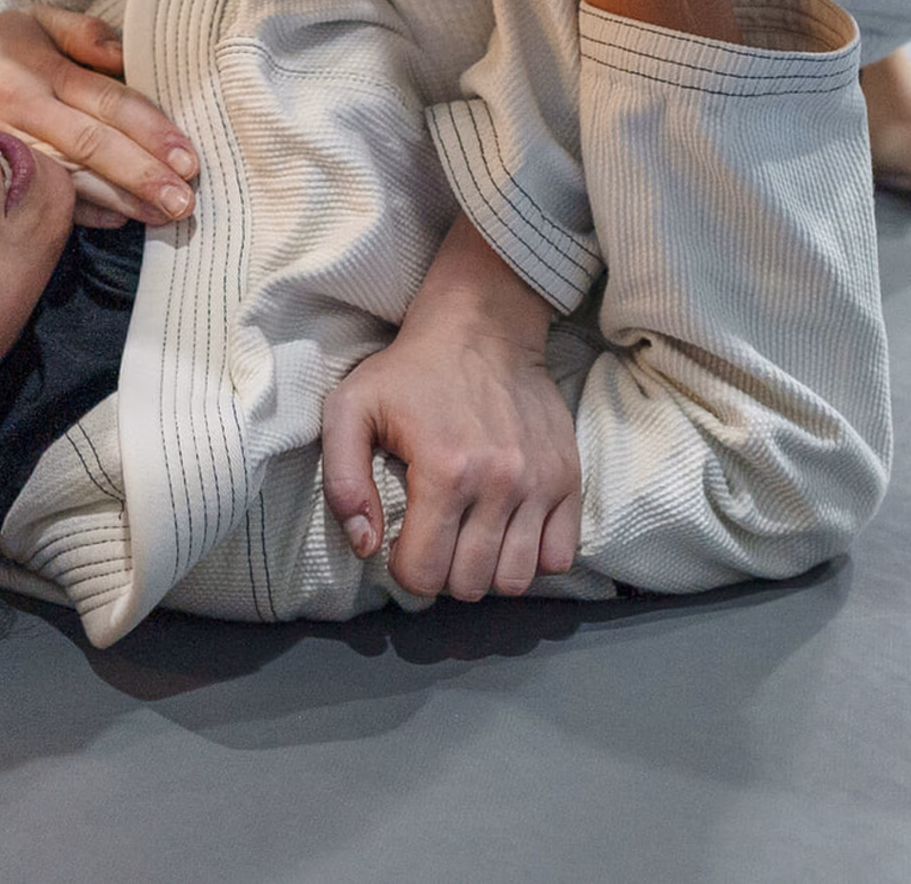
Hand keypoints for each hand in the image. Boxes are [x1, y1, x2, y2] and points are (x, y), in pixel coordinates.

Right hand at [0, 7, 196, 226]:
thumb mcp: (28, 21)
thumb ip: (82, 33)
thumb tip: (128, 54)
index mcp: (36, 72)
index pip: (105, 103)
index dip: (150, 131)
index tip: (187, 158)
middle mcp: (20, 112)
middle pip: (91, 148)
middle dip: (141, 176)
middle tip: (183, 202)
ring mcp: (1, 150)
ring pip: (69, 181)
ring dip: (118, 202)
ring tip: (160, 218)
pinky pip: (35, 198)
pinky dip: (76, 214)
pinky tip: (113, 221)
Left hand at [322, 216, 581, 599]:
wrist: (483, 326)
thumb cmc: (411, 370)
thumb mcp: (351, 408)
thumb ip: (343, 481)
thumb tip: (366, 546)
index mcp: (444, 471)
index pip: (423, 574)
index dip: (405, 567)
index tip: (403, 543)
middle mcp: (498, 484)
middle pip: (469, 584)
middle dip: (444, 572)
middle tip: (437, 538)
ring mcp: (539, 483)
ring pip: (514, 579)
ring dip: (487, 571)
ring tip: (472, 538)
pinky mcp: (567, 477)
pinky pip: (560, 557)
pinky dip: (533, 557)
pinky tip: (510, 532)